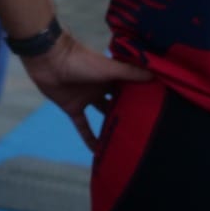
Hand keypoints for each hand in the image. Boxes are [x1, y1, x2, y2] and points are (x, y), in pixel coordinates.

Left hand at [20, 30, 149, 150]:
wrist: (47, 58)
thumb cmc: (79, 59)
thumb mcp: (109, 67)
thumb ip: (130, 72)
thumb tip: (156, 75)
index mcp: (111, 77)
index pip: (130, 88)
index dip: (143, 98)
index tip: (161, 111)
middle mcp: (100, 88)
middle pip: (118, 103)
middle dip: (130, 114)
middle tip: (148, 131)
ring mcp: (86, 98)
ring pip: (102, 115)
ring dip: (112, 127)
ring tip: (129, 143)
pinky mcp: (72, 107)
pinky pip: (82, 126)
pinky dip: (89, 138)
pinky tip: (99, 152)